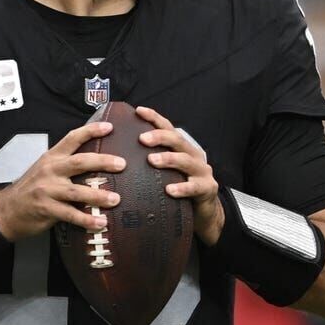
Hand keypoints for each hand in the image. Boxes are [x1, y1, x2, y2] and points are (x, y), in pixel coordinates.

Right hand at [0, 120, 123, 242]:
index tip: (109, 127)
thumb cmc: (31, 189)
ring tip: (116, 199)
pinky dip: (87, 219)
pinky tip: (101, 223)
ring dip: (98, 195)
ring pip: (77, 191)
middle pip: (79, 162)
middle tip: (122, 164)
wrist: (7, 210)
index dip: (91, 131)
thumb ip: (65, 164)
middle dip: (102, 162)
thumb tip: (97, 162)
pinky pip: (70, 214)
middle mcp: (50, 170)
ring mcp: (47, 190)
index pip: (72, 138)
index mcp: (52, 158)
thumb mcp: (45, 169)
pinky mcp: (46, 209)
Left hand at [136, 106, 224, 245]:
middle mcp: (193, 155)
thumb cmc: (180, 189)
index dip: (154, 118)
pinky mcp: (207, 188)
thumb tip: (116, 156)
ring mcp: (202, 171)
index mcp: (181, 148)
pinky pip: (194, 187)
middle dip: (159, 137)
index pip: (168, 128)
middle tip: (142, 139)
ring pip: (185, 161)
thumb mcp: (166, 172)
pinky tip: (169, 190)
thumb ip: (150, 162)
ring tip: (152, 160)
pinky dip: (181, 188)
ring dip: (168, 159)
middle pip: (177, 140)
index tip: (138, 111)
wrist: (205, 213)